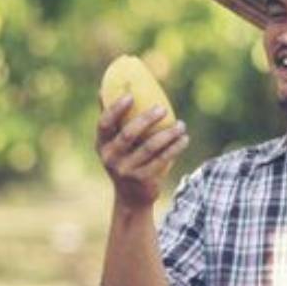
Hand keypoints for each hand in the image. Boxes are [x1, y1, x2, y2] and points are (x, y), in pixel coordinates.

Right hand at [95, 92, 188, 208]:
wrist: (131, 198)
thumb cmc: (124, 160)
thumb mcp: (113, 143)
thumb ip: (112, 119)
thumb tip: (103, 87)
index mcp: (102, 144)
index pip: (105, 123)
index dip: (116, 109)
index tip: (130, 95)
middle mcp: (110, 158)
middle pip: (128, 134)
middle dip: (146, 119)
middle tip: (163, 108)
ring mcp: (126, 170)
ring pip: (150, 147)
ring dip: (168, 134)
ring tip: (181, 124)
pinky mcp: (143, 180)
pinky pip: (162, 159)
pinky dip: (175, 147)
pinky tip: (184, 138)